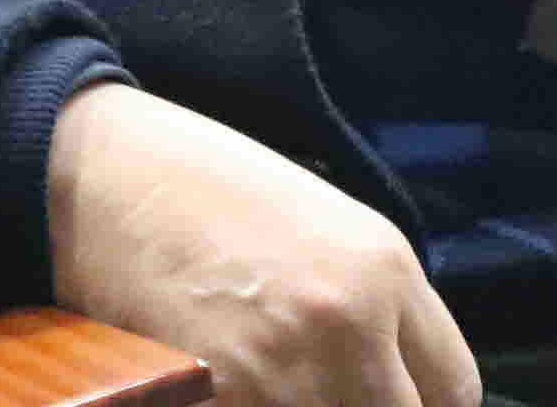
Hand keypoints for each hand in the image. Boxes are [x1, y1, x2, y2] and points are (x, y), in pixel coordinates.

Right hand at [44, 83, 479, 406]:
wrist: (101, 172)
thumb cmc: (208, 193)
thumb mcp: (327, 229)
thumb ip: (379, 309)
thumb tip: (403, 384)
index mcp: (385, 271)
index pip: (456, 392)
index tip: (398, 405)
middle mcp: (347, 324)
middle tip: (332, 397)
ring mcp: (280, 371)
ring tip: (279, 390)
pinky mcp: (218, 398)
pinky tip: (238, 393)